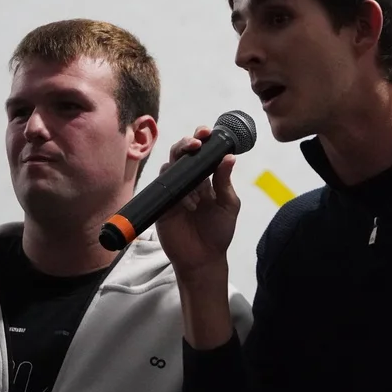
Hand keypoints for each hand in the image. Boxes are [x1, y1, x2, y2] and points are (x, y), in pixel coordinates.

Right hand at [154, 126, 240, 275]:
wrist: (204, 259)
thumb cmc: (218, 232)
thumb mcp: (228, 205)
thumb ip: (225, 182)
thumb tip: (229, 157)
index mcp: (205, 178)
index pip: (201, 153)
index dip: (202, 139)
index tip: (208, 132)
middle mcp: (188, 181)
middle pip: (181, 154)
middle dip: (187, 143)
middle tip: (197, 142)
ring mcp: (173, 192)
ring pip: (170, 167)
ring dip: (183, 170)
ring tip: (200, 193)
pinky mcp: (162, 204)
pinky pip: (163, 188)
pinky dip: (176, 191)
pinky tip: (189, 203)